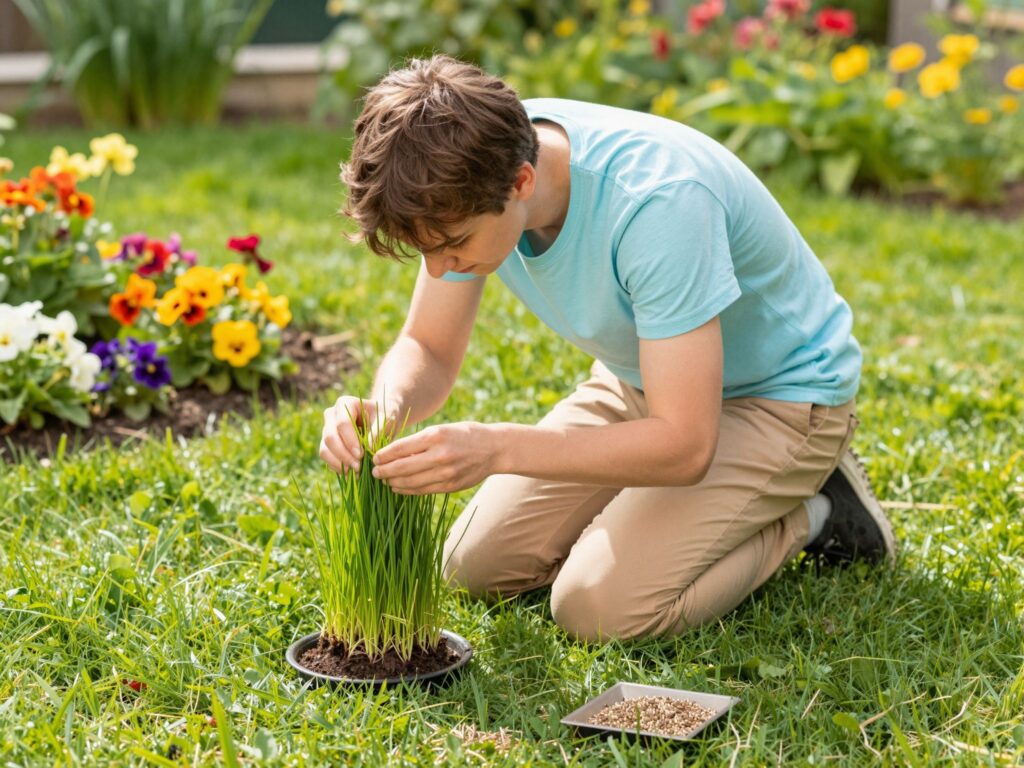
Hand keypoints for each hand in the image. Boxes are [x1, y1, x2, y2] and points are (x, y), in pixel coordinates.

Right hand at [319, 395, 392, 472]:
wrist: (381, 420)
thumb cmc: (385, 417)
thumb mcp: (386, 420)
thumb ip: (377, 432)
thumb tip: (368, 449)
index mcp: (345, 404)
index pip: (342, 423)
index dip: (350, 441)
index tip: (361, 454)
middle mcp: (331, 415)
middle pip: (330, 437)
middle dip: (343, 454)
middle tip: (358, 467)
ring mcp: (327, 430)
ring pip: (325, 449)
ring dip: (339, 463)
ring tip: (356, 472)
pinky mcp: (328, 444)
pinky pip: (327, 458)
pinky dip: (338, 467)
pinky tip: (352, 473)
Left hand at [370, 422, 499, 494]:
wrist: (494, 448)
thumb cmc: (465, 434)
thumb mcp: (442, 429)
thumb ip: (419, 441)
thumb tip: (392, 454)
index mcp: (435, 436)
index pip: (401, 448)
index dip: (384, 455)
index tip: (374, 458)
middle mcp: (440, 454)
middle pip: (402, 468)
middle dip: (384, 471)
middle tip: (374, 472)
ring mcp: (446, 472)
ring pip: (411, 482)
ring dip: (393, 483)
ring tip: (384, 481)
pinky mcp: (451, 485)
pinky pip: (423, 490)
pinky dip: (407, 490)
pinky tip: (399, 488)